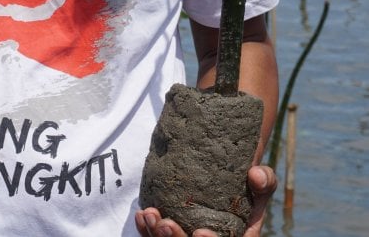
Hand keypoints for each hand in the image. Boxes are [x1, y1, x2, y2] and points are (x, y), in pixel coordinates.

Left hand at [135, 166, 276, 236]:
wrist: (226, 176)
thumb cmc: (246, 182)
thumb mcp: (262, 181)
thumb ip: (265, 181)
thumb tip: (255, 174)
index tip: (200, 232)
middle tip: (165, 222)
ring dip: (155, 236)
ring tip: (149, 215)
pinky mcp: (169, 232)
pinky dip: (146, 230)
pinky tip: (141, 215)